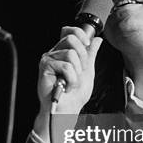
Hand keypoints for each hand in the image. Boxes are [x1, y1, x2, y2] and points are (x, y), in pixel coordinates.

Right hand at [33, 27, 101, 141]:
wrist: (67, 111)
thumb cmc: (75, 95)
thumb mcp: (88, 71)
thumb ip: (91, 54)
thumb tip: (97, 39)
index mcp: (63, 51)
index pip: (69, 31)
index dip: (80, 34)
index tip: (88, 45)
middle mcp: (54, 53)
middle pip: (71, 38)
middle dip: (82, 56)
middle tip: (79, 72)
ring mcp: (48, 60)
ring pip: (71, 54)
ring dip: (76, 72)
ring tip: (71, 82)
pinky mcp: (45, 68)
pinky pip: (66, 65)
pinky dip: (71, 78)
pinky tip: (66, 86)